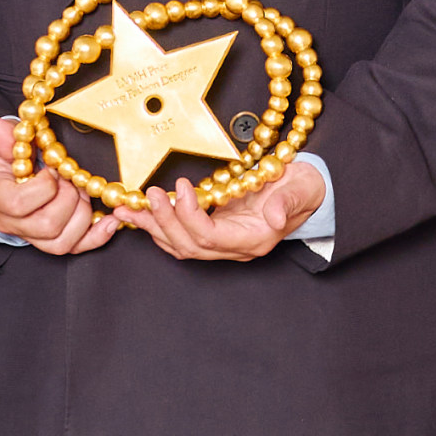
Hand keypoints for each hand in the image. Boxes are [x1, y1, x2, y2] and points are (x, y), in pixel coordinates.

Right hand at [0, 116, 120, 254]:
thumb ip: (2, 136)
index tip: (51, 168)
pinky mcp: (48, 239)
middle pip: (47, 225)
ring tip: (81, 191)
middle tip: (70, 178)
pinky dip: (97, 237)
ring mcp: (29, 234)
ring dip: (82, 214)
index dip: (44, 186)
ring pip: (62, 242)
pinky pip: (74, 247)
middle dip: (69, 198)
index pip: (19, 204)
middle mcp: (10, 221)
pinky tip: (110, 220)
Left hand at [132, 161, 325, 261]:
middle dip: (164, 222)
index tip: (182, 187)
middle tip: (147, 196)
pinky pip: (180, 237)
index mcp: (254, 239)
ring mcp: (223, 243)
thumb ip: (288, 203)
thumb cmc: (304, 188)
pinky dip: (158, 226)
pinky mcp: (214, 233)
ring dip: (152, 227)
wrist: (307, 191)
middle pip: (189, 245)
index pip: (211, 237)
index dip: (190, 216)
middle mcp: (235, 248)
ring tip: (128, 209)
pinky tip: (141, 213)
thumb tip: (275, 217)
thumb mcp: (301, 189)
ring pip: (179, 245)